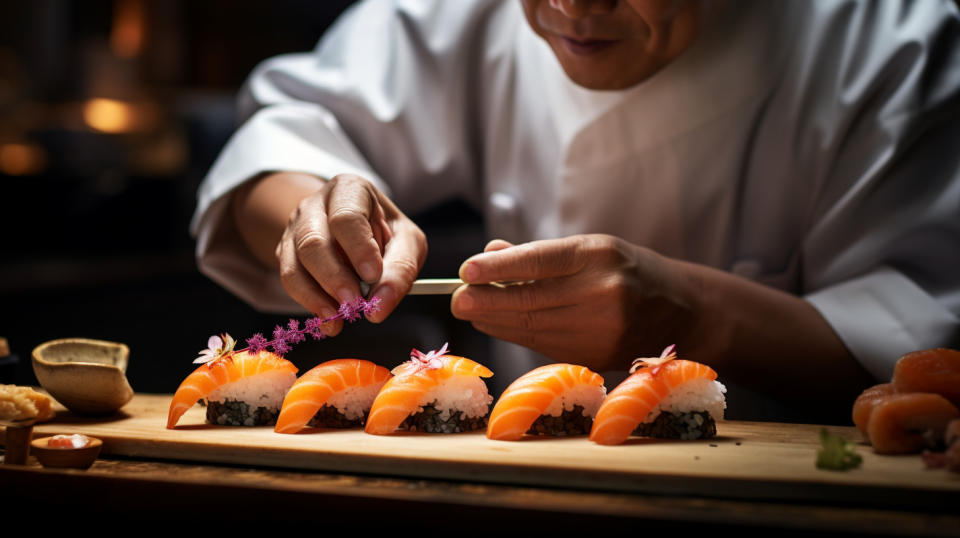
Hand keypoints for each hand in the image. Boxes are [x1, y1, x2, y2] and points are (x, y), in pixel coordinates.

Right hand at [273, 173, 426, 331]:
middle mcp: (315, 205)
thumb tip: (380, 306)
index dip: (358, 248)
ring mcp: (295, 229)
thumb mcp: (407, 242)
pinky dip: (309, 304)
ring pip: (294, 264)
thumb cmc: (386, 234)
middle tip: (355, 304)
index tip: (372, 275)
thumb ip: (400, 270)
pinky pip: (290, 280)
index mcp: (349, 190)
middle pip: (313, 241)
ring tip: (340, 318)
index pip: (346, 217)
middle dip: (334, 277)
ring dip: (317, 296)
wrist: (357, 232)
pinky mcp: (286, 254)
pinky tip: (330, 319)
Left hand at [450, 235, 694, 371]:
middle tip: (456, 300)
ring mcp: (600, 329)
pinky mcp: (595, 356)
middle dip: (485, 302)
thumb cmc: (627, 269)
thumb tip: (489, 255)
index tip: (466, 271)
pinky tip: (496, 325)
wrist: (680, 310)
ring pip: (531, 327)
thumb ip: (539, 253)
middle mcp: (602, 293)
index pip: (540, 261)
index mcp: (599, 256)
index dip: (499, 269)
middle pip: (530, 300)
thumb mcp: (590, 248)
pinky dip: (514, 334)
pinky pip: (543, 345)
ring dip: (494, 321)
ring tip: (470, 310)